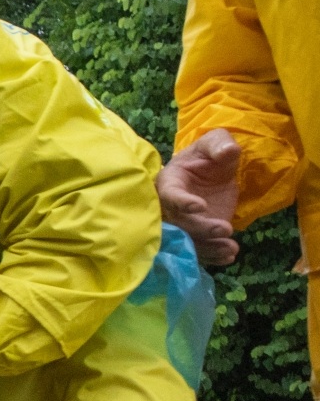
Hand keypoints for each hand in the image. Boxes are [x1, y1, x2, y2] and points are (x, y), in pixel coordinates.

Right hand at [157, 128, 240, 265]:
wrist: (210, 174)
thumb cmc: (207, 157)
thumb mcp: (215, 144)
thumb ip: (220, 144)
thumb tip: (228, 151)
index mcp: (168, 183)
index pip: (170, 195)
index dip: (182, 202)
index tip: (201, 206)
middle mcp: (169, 207)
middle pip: (178, 223)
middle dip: (201, 229)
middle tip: (226, 229)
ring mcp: (182, 223)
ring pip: (187, 240)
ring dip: (209, 247)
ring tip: (231, 248)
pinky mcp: (195, 235)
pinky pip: (198, 249)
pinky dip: (212, 256)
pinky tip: (229, 256)